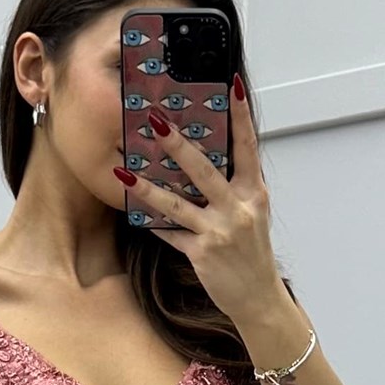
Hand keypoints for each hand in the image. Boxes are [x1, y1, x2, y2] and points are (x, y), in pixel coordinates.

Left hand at [115, 77, 285, 329]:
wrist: (259, 299)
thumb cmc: (253, 254)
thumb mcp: (252, 215)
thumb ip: (235, 187)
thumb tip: (213, 158)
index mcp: (254, 193)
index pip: (248, 146)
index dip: (240, 116)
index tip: (233, 85)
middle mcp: (238, 208)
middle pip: (205, 169)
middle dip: (178, 144)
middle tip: (156, 118)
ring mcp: (219, 231)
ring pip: (178, 203)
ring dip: (149, 186)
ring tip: (125, 170)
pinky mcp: (202, 252)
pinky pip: (170, 233)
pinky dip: (152, 223)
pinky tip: (131, 212)